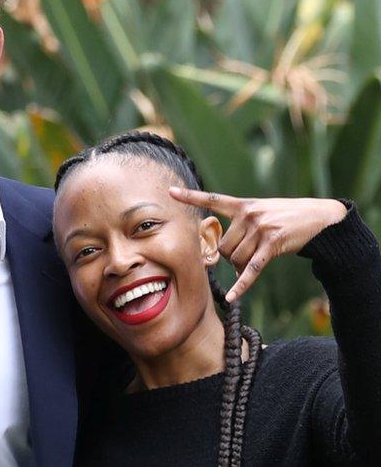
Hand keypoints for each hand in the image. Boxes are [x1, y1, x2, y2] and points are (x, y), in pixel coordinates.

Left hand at [169, 188, 347, 301]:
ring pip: (236, 259)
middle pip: (223, 246)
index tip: (170, 192)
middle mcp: (248, 215)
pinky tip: (232, 297)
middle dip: (230, 257)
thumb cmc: (285, 216)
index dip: (190, 196)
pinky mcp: (272, 245)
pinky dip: (242, 285)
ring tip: (256, 258)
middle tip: (245, 255)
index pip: (212, 199)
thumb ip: (241, 226)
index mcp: (242, 205)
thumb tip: (228, 258)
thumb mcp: (261, 211)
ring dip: (241, 267)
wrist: (318, 217)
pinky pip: (251, 269)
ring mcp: (260, 229)